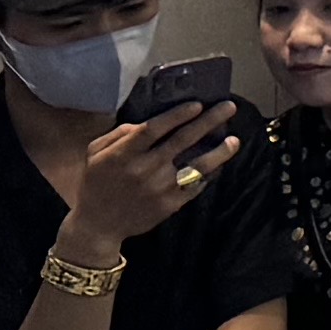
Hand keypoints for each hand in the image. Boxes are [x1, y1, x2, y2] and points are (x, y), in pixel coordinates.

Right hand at [64, 99, 245, 257]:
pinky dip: (209, 174)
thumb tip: (145, 122)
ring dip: (219, 151)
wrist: (97, 225)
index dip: (178, 115)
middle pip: (183, 140)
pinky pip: (195, 186)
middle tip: (229, 107)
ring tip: (235, 140)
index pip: (155, 128)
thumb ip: (119, 134)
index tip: (198, 104)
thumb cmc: (96, 183)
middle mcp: (145, 169)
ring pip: (197, 165)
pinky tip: (220, 164)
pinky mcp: (170, 205)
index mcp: (124, 154)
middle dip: (209, 121)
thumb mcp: (95, 153)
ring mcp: (160, 188)